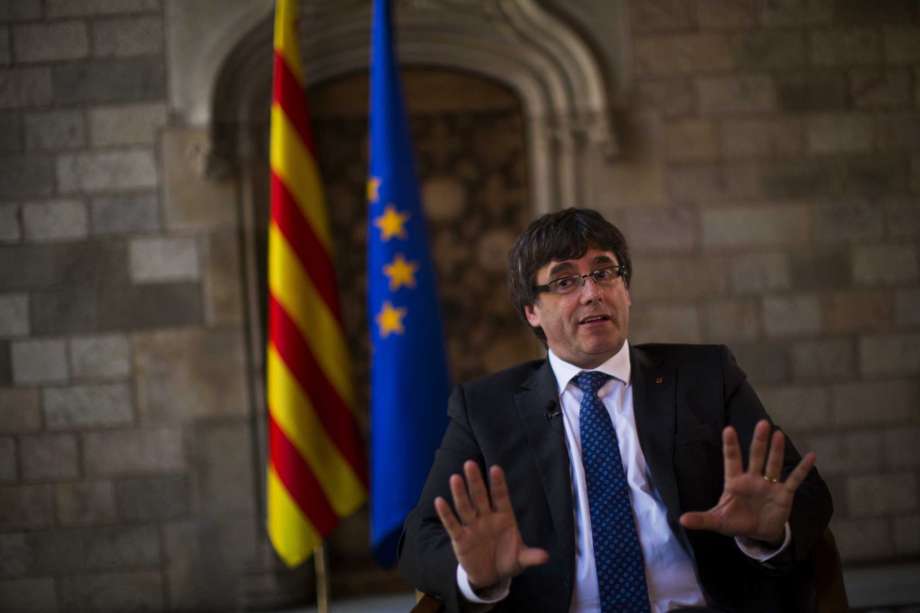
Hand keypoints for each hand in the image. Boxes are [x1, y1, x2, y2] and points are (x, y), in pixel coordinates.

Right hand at [434, 460, 548, 589]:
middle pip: (480, 496)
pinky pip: (452, 524)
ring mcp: (472, 526)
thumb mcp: (521, 559)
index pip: (500, 497)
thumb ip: (531, 556)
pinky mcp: (460, 538)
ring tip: (455, 478)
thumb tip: (545, 557)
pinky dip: (446, 514)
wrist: (491, 576)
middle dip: (476, 481)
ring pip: (465, 506)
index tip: (495, 468)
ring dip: (460, 493)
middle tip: (470, 464)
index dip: (498, 484)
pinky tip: (439, 501)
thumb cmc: (508, 560)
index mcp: (504, 517)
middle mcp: (487, 517)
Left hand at [679, 419, 816, 543]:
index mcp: (735, 482)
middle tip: (762, 423)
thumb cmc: (736, 522)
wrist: (758, 534)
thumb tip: (681, 520)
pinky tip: (811, 456)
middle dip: (759, 441)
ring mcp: (769, 485)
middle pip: (756, 456)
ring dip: (776, 451)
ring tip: (778, 433)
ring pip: (773, 464)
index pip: (732, 460)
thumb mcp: (718, 521)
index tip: (728, 429)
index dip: (731, 446)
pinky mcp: (784, 494)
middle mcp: (753, 479)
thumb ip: (702, 519)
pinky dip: (803, 469)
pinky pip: (794, 480)